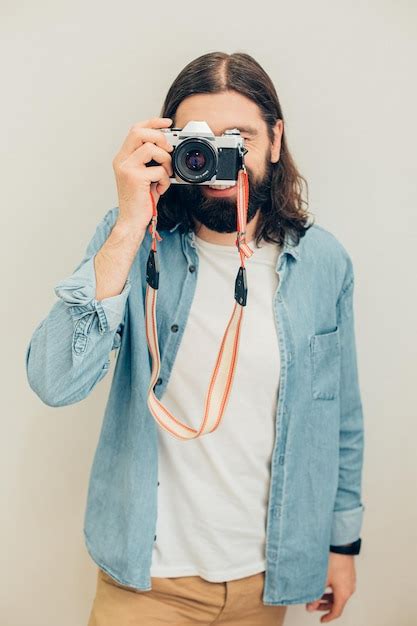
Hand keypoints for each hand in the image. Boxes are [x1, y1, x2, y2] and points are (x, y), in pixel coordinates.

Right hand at [112, 117, 173, 232]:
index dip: (152, 122)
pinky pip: (158, 170)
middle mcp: (121, 160)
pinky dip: (165, 180)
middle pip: (139, 132)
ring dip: (165, 160)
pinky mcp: (134, 178)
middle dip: (159, 136)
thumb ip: (151, 161)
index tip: (167, 123)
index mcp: (123, 158)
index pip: (135, 129)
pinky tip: (160, 189)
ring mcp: (126, 168)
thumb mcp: (145, 176)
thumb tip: (168, 147)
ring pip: (151, 148)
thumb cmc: (140, 201)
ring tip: (166, 174)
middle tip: (169, 149)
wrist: (132, 221)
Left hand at [305, 553, 356, 621]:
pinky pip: (341, 587)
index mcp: (344, 593)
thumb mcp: (321, 580)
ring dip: (328, 597)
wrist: (341, 545)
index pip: (336, 612)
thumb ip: (315, 595)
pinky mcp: (349, 574)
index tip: (322, 619)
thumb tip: (310, 606)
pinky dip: (333, 590)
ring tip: (317, 593)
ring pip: (339, 595)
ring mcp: (350, 581)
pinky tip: (324, 584)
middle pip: (337, 603)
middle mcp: (349, 589)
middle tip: (314, 604)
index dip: (328, 617)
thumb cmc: (333, 560)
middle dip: (325, 606)